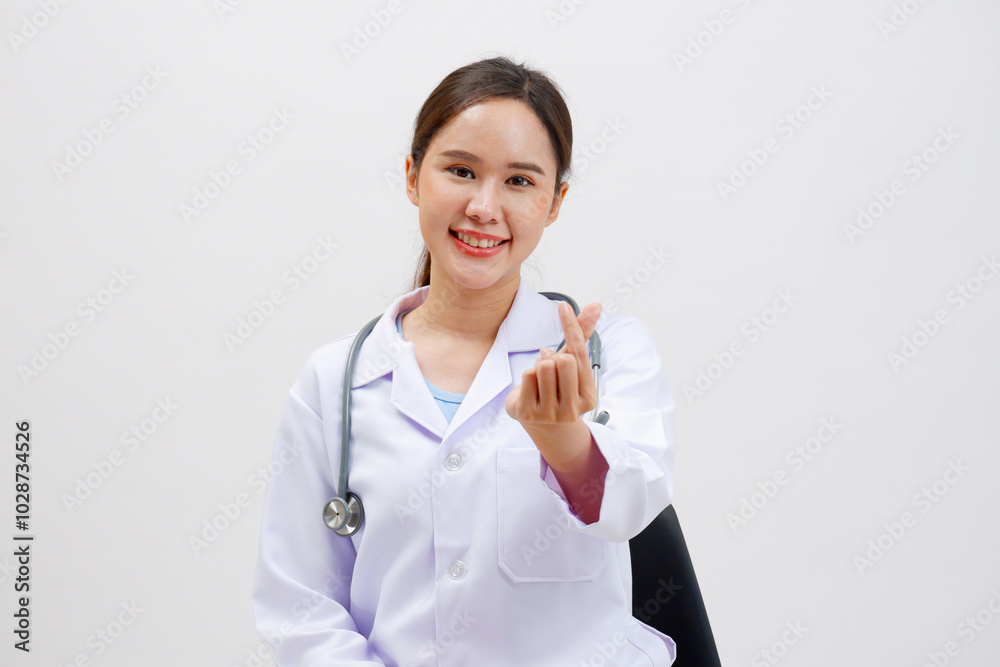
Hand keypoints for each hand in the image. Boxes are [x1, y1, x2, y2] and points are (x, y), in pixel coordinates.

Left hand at [505, 301, 601, 425]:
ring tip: (541, 379)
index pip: (580, 354)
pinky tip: (531, 387)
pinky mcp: (528, 413)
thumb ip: (582, 336)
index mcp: (589, 396)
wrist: (541, 424)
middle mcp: (572, 408)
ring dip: (539, 367)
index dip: (571, 327)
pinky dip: (528, 374)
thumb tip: (595, 306)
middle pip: (562, 360)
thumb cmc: (559, 389)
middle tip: (551, 369)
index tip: (563, 307)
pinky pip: (527, 375)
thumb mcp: (572, 364)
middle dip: (554, 358)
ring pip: (543, 367)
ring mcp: (550, 413)